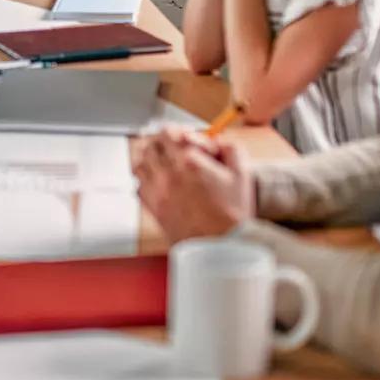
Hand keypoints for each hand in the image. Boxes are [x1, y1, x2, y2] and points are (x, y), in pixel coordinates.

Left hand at [133, 129, 254, 244]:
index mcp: (188, 162)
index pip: (168, 132)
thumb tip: (217, 140)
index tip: (187, 139)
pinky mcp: (153, 209)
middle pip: (150, 145)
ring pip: (138, 164)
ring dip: (149, 160)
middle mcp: (168, 174)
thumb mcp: (242, 173)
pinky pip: (138, 187)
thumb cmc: (232, 214)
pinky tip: (160, 184)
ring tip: (163, 164)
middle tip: (174, 149)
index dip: (178, 131)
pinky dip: (145, 182)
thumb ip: (230, 148)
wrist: (220, 247)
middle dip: (162, 143)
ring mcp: (157, 192)